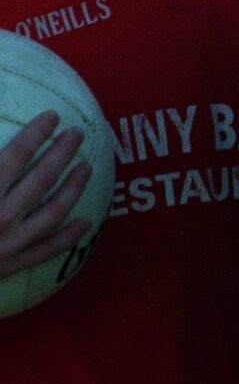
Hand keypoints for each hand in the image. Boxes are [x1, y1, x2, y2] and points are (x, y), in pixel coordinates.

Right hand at [0, 111, 91, 279]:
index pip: (15, 157)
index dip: (36, 134)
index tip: (53, 116)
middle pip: (39, 180)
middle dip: (61, 154)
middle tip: (77, 133)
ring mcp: (6, 247)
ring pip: (51, 213)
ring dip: (73, 189)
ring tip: (87, 167)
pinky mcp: (8, 267)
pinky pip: (45, 251)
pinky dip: (67, 237)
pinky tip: (86, 221)